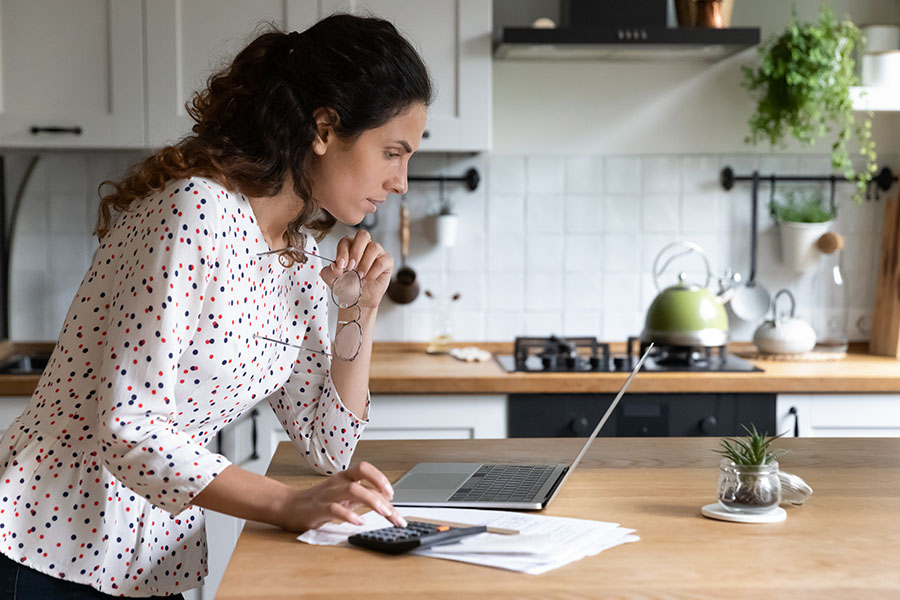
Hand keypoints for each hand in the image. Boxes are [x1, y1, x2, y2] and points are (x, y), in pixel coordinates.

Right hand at [279, 461, 405, 531]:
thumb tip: (388, 503)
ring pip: (352, 490)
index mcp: (344, 477)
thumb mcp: (344, 496)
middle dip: (381, 496)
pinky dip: (349, 515)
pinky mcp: (318, 509)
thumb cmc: (319, 502)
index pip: (365, 469)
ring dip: (371, 501)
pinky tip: (359, 522)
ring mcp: (328, 495)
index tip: (392, 494)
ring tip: (383, 513)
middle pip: (361, 480)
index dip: (380, 478)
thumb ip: (363, 497)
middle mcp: (337, 483)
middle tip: (393, 512)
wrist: (289, 507)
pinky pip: (335, 509)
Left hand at [320, 230, 392, 309]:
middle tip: (351, 267)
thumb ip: (330, 271)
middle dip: (356, 251)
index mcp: (349, 247)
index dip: (342, 252)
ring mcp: (377, 253)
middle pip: (363, 235)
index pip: (346, 241)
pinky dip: (374, 272)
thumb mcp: (333, 280)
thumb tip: (334, 265)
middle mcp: (364, 247)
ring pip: (374, 247)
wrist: (359, 300)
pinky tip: (368, 279)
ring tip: (360, 277)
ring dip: (365, 264)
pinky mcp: (387, 261)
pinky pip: (382, 261)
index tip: (340, 265)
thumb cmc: (347, 287)